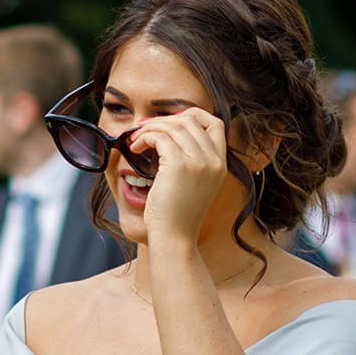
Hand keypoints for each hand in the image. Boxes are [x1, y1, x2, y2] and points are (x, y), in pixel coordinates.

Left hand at [129, 108, 228, 244]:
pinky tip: (135, 147)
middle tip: (145, 129)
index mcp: (220, 164)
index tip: (171, 123)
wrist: (175, 238)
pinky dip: (144, 137)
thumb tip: (172, 134)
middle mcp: (214, 160)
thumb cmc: (178, 216)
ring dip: (150, 128)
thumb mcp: (195, 185)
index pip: (214, 123)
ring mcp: (198, 161)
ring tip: (137, 140)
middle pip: (191, 120)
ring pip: (173, 125)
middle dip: (165, 120)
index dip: (193, 116)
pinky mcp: (179, 164)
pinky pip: (159, 136)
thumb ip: (193, 161)